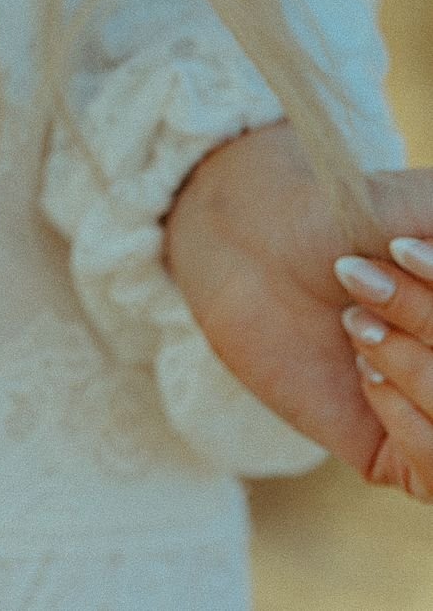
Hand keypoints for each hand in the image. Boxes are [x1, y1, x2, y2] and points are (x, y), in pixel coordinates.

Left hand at [162, 118, 432, 497]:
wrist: (250, 242)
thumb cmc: (339, 213)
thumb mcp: (418, 209)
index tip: (402, 251)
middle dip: (423, 318)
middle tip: (360, 280)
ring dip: (412, 367)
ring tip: (357, 326)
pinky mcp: (398, 457)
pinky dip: (407, 421)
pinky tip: (364, 375)